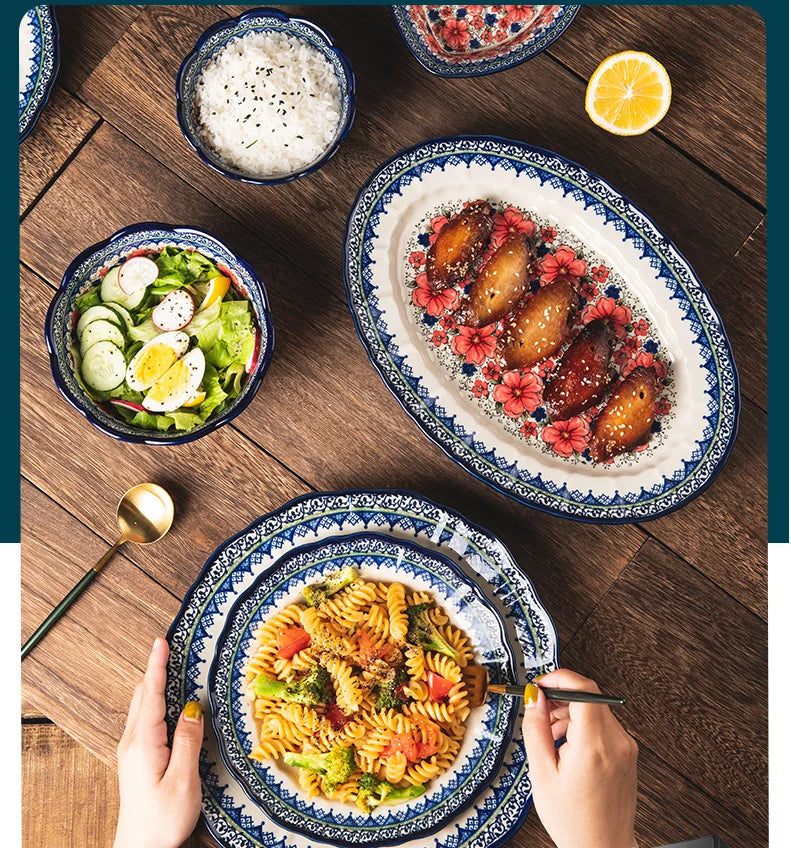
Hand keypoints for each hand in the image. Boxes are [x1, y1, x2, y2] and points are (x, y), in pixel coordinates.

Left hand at [114, 637, 203, 847]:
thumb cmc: (162, 820)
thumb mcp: (183, 780)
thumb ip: (188, 741)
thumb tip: (193, 709)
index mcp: (144, 743)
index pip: (151, 694)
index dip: (157, 665)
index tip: (160, 640)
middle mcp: (133, 743)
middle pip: (144, 696)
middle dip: (156, 669)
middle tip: (170, 648)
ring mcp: (133, 752)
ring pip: (144, 708)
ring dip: (155, 686)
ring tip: (170, 669)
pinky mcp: (137, 761)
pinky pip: (146, 721)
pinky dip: (156, 703)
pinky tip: (168, 705)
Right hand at [522, 668, 637, 847]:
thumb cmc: (573, 821)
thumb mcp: (542, 774)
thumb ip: (536, 729)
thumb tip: (533, 698)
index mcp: (594, 746)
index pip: (583, 689)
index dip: (558, 678)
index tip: (540, 685)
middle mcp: (616, 742)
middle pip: (588, 696)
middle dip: (559, 696)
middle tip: (539, 711)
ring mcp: (626, 747)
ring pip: (595, 708)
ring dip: (569, 711)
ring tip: (551, 735)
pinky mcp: (627, 752)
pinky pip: (603, 724)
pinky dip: (582, 724)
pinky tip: (567, 744)